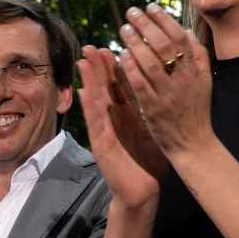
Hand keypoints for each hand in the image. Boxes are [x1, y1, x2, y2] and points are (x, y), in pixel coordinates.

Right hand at [77, 45, 165, 209]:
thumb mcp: (148, 130)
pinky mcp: (101, 146)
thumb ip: (146, 110)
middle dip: (97, 68)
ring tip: (84, 61)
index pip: (118, 87)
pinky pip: (96, 123)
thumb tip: (154, 88)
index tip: (110, 46)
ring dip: (89, 82)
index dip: (113, 67)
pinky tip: (85, 92)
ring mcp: (104, 133)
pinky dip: (89, 107)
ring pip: (96, 102)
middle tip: (92, 46)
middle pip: (104, 89)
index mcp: (125, 116)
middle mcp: (112, 121)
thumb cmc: (148, 162)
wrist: (142, 191)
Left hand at [116, 5, 214, 157]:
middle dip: (146, 25)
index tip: (151, 7)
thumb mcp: (205, 81)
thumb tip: (186, 31)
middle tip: (131, 12)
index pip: (180, 37)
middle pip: (164, 45)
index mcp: (196, 70)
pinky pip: (140, 84)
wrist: (194, 144)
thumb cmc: (196, 110)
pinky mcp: (153, 109)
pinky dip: (131, 68)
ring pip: (150, 63)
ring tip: (124, 29)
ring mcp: (168, 94)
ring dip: (135, 43)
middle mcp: (183, 80)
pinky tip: (121, 55)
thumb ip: (198, 55)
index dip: (164, 19)